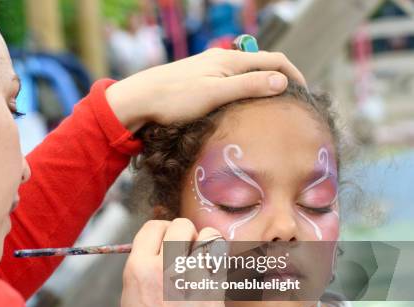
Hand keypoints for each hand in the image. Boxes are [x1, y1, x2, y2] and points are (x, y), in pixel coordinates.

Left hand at [106, 48, 305, 131]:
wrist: (138, 99)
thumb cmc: (174, 98)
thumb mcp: (215, 94)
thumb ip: (248, 86)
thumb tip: (283, 81)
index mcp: (230, 60)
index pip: (274, 60)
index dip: (294, 75)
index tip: (305, 95)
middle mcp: (222, 60)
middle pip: (262, 66)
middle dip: (280, 81)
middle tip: (291, 104)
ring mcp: (209, 70)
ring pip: (246, 75)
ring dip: (262, 87)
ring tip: (270, 109)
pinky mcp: (199, 81)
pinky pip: (231, 83)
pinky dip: (244, 92)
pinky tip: (241, 108)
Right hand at [121, 219, 224, 306]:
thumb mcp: (131, 293)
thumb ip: (146, 264)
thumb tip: (163, 243)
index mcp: (138, 268)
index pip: (154, 226)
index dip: (162, 231)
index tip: (166, 241)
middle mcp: (165, 268)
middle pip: (181, 225)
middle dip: (184, 233)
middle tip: (185, 249)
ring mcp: (193, 278)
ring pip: (209, 236)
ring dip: (206, 243)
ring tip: (201, 259)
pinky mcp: (215, 290)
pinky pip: (221, 260)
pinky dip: (217, 262)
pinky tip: (210, 274)